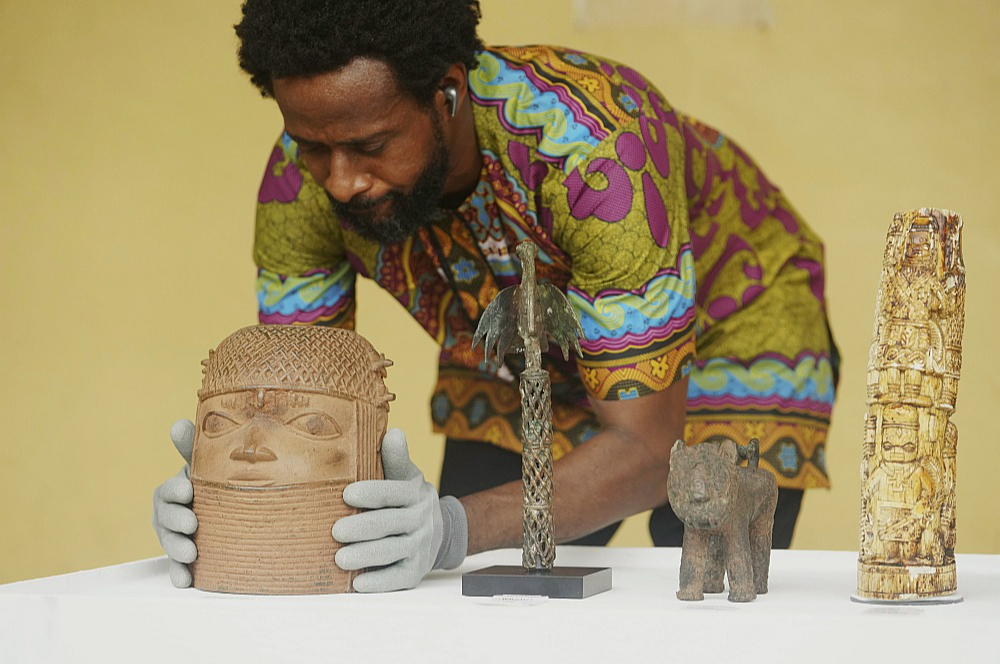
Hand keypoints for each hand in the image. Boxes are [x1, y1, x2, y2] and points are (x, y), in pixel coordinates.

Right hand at [151, 419, 197, 587]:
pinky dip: (179, 574)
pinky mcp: (185, 559)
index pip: (168, 490)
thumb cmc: (212, 482)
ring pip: (171, 544)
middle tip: (192, 524)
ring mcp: (176, 538)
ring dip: (178, 549)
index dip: (175, 490)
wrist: (227, 509)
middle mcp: (170, 515)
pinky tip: (186, 581)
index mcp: (175, 491)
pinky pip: (178, 569)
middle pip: (166, 519)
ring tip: (191, 554)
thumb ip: (192, 447)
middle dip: (177, 522)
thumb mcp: (204, 464)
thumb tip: (177, 423)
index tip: (188, 490)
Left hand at [333, 429, 467, 592]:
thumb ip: (396, 458)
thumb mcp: (405, 475)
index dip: (372, 493)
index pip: (394, 492)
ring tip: (340, 559)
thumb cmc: (406, 498)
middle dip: (363, 528)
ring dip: (366, 556)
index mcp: (415, 493)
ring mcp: (420, 546)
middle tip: (335, 531)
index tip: (347, 494)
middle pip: (391, 524)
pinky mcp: (416, 570)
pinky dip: (379, 581)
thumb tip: (394, 432)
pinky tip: (358, 583)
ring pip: (393, 551)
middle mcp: (421, 519)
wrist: (438, 530)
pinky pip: (398, 577)